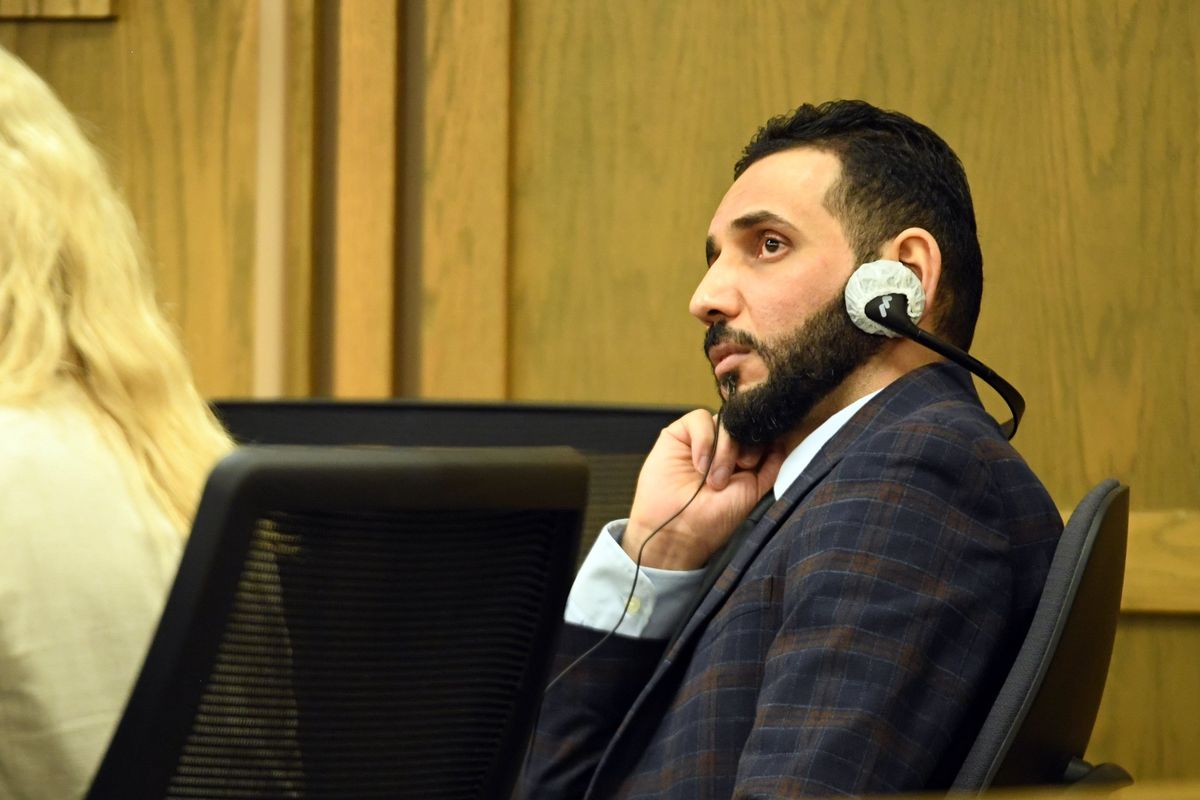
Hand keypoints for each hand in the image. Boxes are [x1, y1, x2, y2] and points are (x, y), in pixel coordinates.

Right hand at [622, 409, 784, 569]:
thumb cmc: (714, 519)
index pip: (758, 434)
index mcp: (741, 460)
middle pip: (744, 425)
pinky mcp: (678, 435)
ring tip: (714, 479)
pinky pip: (699, 419)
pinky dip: (704, 441)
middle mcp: (722, 447)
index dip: (762, 442)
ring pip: (725, 421)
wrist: (679, 531)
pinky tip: (699, 465)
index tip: (754, 465)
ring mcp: (700, 440)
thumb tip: (781, 438)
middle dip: (745, 447)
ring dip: (724, 450)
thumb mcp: (754, 491)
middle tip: (738, 471)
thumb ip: (771, 464)